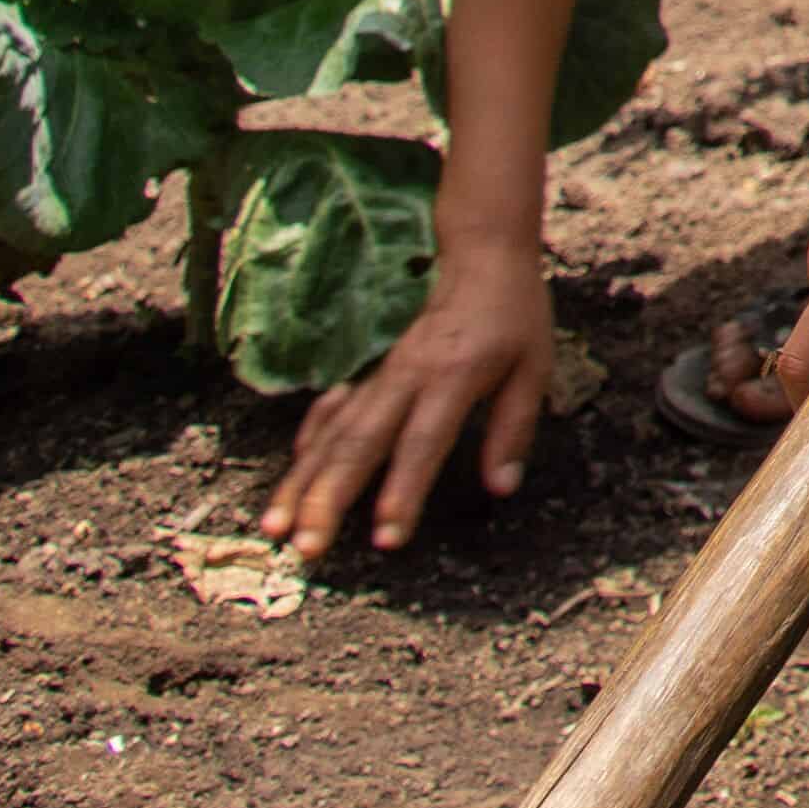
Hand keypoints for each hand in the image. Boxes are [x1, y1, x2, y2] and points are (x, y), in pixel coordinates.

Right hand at [262, 238, 554, 558]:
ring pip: (333, 434)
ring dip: (302, 482)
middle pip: (360, 444)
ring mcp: (379, 377)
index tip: (385, 539)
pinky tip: (291, 479)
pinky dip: (307, 445)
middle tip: (306, 548)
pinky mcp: (367, 377)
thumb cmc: (513, 318)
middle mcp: (406, 378)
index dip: (403, 492)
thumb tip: (502, 489)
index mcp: (454, 376)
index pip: (423, 443)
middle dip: (329, 499)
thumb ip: (514, 429)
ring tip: (275, 526)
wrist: (479, 259)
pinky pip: (329, 414)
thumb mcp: (533, 368)